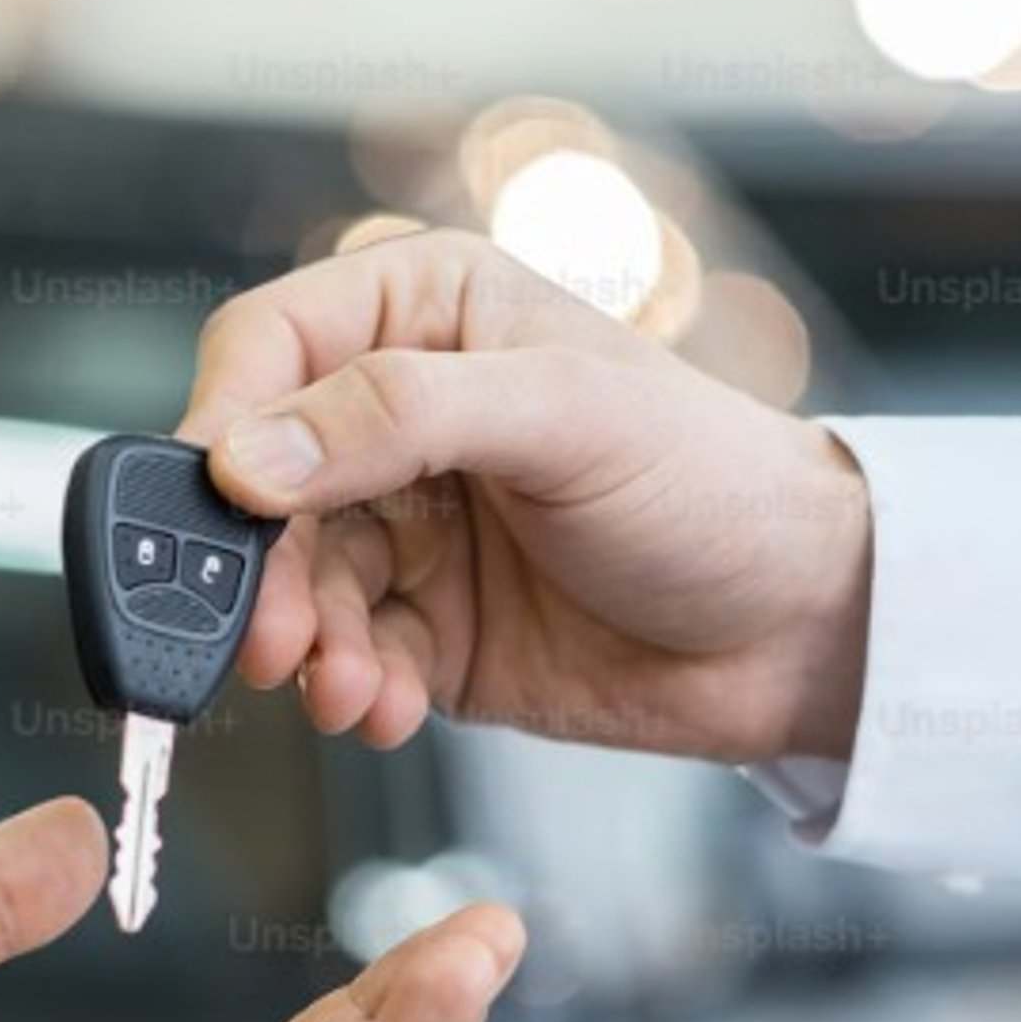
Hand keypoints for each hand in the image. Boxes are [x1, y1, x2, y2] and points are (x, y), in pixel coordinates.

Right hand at [179, 227, 871, 768]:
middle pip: (261, 484)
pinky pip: (347, 656)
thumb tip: (248, 456)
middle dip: (263, 569)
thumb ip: (398, 417)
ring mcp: (410, 526)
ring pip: (295, 583)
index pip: (268, 346)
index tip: (216, 504)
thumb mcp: (563, 417)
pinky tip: (389, 709)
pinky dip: (355, 690)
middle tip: (272, 639)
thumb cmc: (714, 481)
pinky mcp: (427, 626)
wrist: (803, 630)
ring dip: (308, 645)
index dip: (225, 421)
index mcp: (425, 312)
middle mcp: (400, 414)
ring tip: (350, 689)